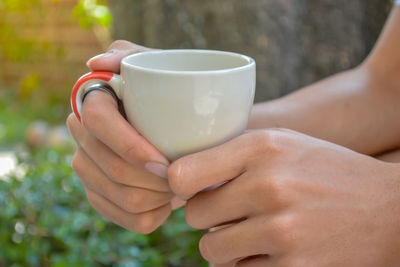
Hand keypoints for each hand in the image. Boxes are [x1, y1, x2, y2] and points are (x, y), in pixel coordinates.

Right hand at [67, 40, 182, 233]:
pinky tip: (171, 200)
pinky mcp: (102, 197)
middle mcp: (83, 137)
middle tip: (187, 176)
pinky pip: (130, 220)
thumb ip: (130, 56)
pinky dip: (158, 214)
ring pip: (124, 198)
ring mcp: (89, 170)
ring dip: (161, 197)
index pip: (98, 122)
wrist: (191, 128)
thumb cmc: (177, 96)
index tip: (165, 161)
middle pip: (112, 168)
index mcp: (93, 102)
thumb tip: (97, 63)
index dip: (130, 146)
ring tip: (183, 185)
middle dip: (155, 180)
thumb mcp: (159, 66)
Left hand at [168, 129, 399, 265]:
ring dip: (224, 243)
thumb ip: (232, 154)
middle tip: (232, 210)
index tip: (189, 188)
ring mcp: (281, 231)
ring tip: (252, 230)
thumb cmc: (325, 170)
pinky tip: (273, 248)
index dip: (179, 184)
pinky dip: (248, 262)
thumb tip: (178, 177)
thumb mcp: (282, 143)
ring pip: (211, 248)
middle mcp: (269, 186)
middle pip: (194, 214)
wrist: (387, 208)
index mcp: (262, 148)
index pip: (182, 174)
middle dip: (208, 215)